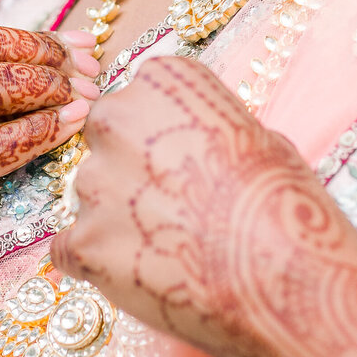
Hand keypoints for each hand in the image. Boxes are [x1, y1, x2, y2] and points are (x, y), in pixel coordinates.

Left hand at [52, 55, 356, 356]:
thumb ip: (206, 128)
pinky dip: (96, 263)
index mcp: (162, 81)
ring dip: (117, 218)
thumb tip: (195, 147)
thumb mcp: (258, 136)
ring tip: (168, 249)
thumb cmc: (284, 203)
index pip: (138, 98)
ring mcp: (95, 182)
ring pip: (89, 197)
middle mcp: (117, 119)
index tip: (186, 162)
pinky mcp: (84, 242)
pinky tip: (139, 274)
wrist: (286, 276)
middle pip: (105, 141)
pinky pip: (70, 249)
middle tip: (171, 207)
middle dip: (129, 170)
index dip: (161, 136)